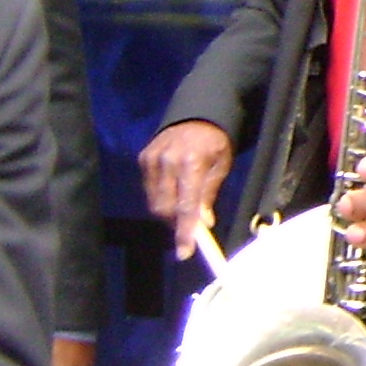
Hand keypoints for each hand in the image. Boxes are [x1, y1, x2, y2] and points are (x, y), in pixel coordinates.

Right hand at [140, 121, 233, 259]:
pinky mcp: (143, 158)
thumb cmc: (215, 141)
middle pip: (165, 208)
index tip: (184, 252)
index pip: (186, 206)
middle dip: (176, 223)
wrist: (196, 113)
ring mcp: (152, 159)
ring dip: (168, 212)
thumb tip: (204, 222)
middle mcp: (167, 161)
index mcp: (191, 162)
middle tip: (189, 229)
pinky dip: (160, 197)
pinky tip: (172, 192)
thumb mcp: (221, 165)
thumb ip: (209, 193)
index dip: (184, 232)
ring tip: (183, 208)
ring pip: (154, 201)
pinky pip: (148, 189)